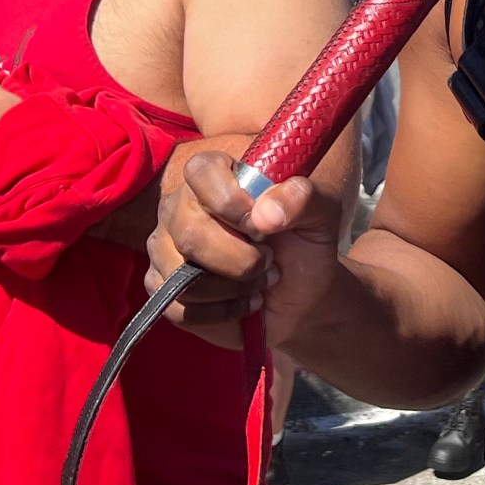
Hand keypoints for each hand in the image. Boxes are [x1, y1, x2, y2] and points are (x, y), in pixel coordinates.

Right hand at [149, 148, 345, 345]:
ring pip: (183, 277)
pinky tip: (244, 304)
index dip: (232, 202)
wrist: (300, 294)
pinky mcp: (162, 288)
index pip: (201, 172)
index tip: (264, 226)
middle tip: (270, 261)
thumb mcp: (322, 214)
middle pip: (191, 234)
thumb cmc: (304, 245)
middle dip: (242, 259)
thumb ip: (303, 198)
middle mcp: (180, 206)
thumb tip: (265, 215)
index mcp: (214, 175)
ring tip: (260, 281)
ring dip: (235, 288)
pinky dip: (223, 312)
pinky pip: (179, 307)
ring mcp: (164, 248)